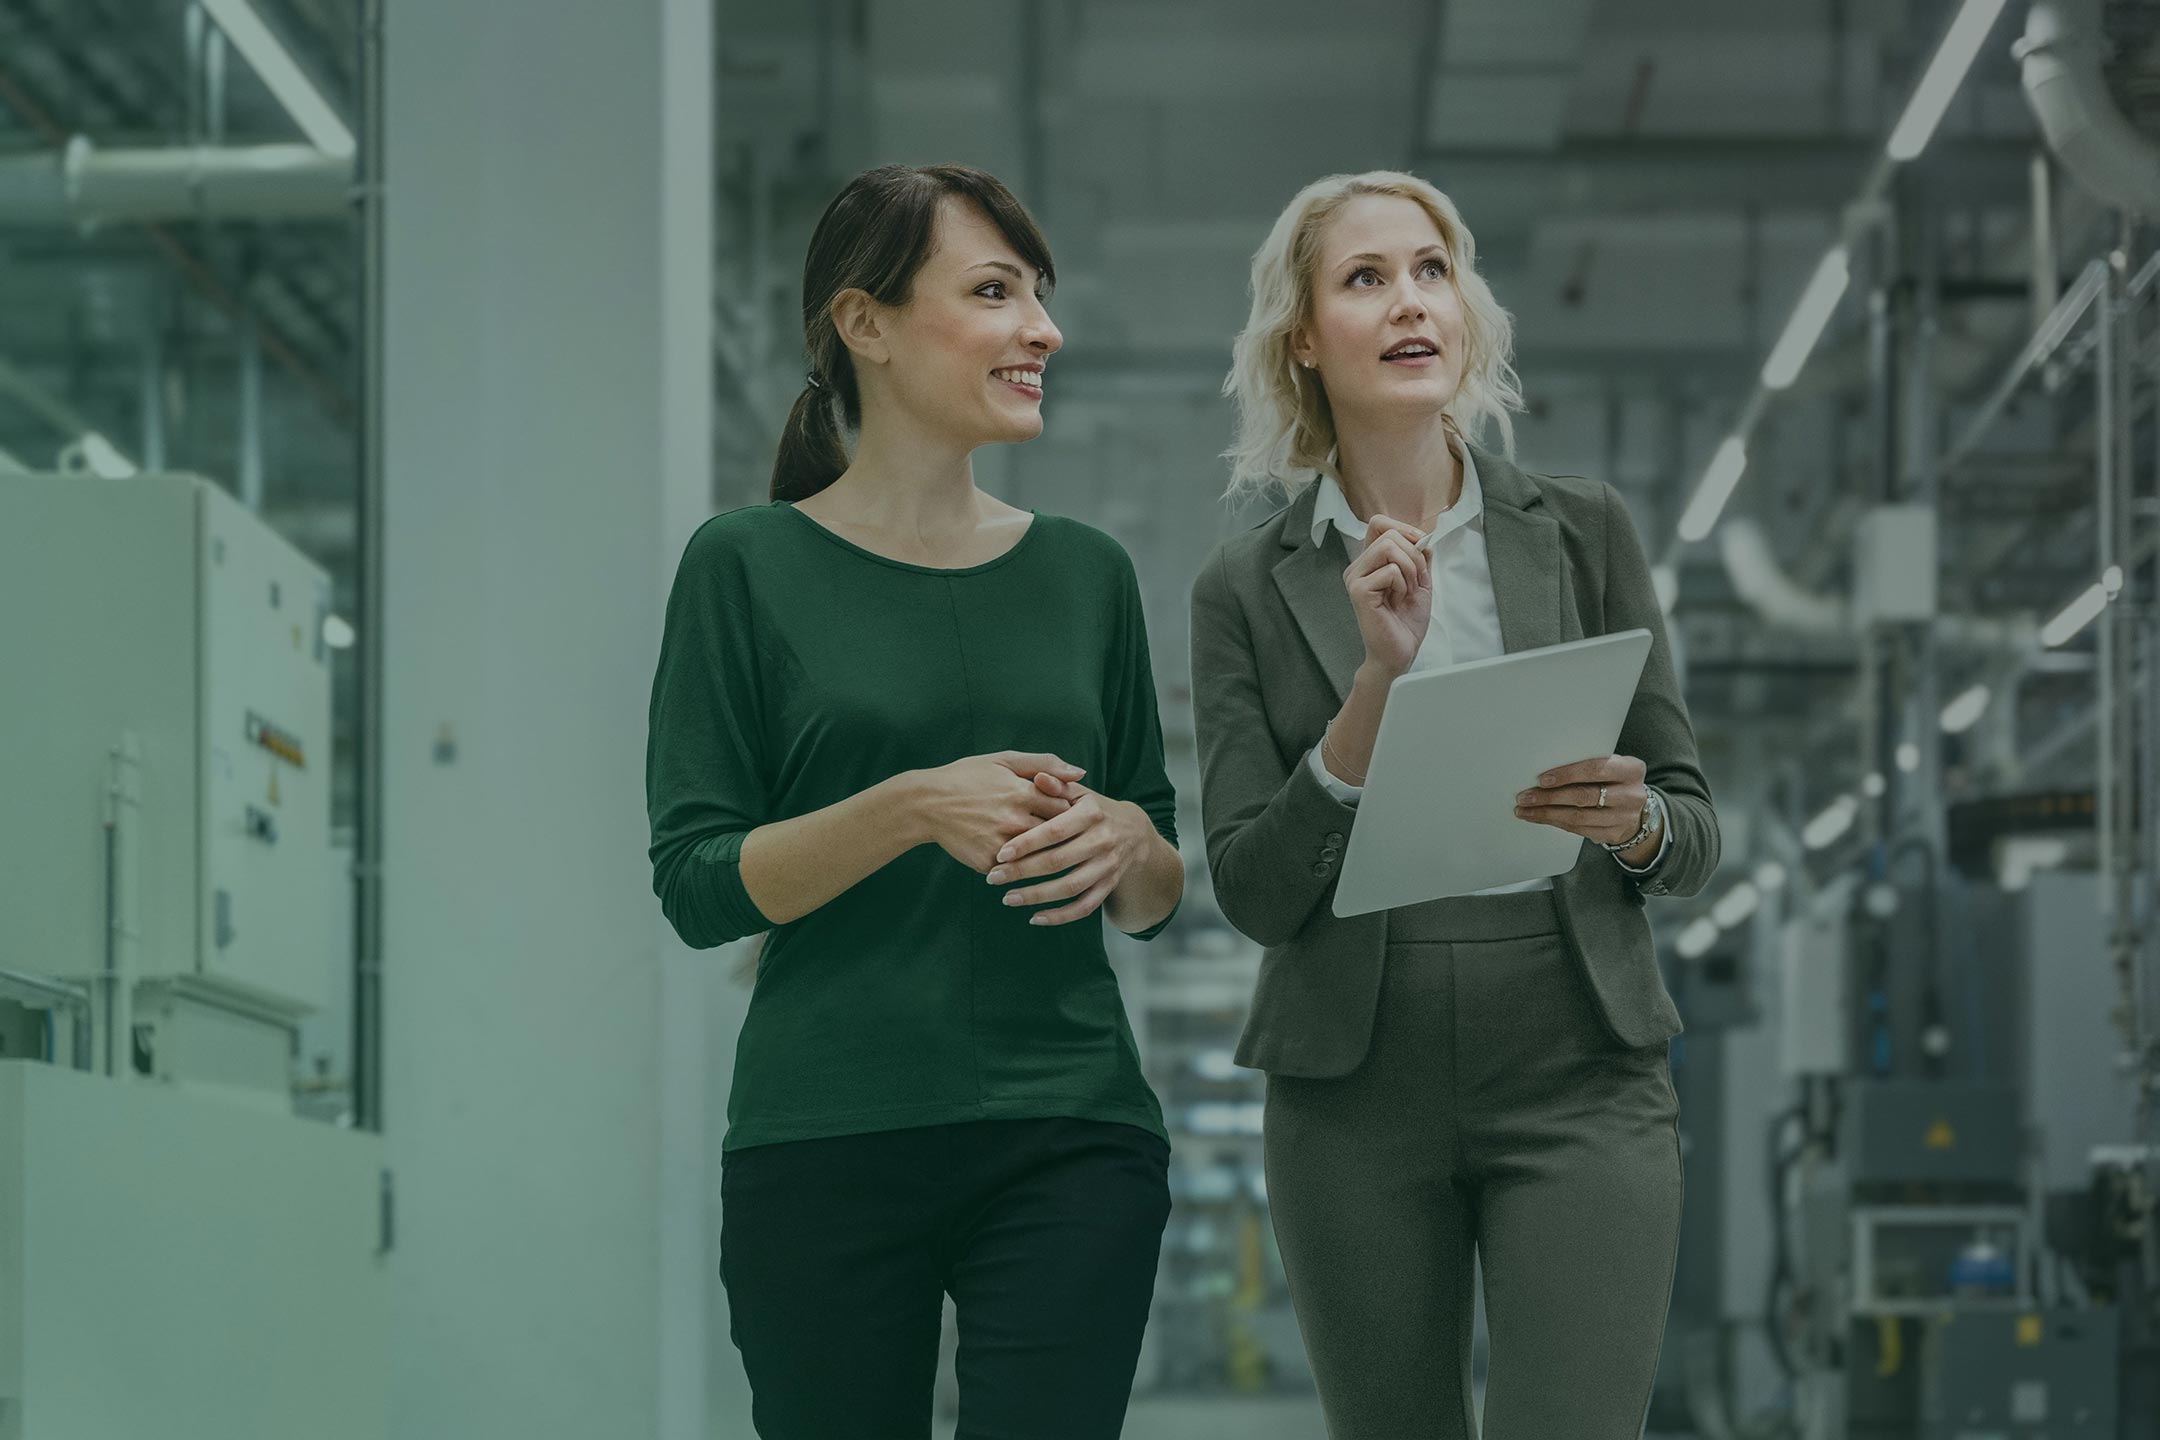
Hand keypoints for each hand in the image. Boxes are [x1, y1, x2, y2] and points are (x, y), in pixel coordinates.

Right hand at [917, 751, 1082, 873]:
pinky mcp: (987, 863)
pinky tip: (1023, 862)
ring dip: (1046, 855)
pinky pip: (1015, 870)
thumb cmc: (968, 777)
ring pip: (1040, 857)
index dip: (1070, 812)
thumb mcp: (1004, 761)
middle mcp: (1014, 820)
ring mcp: (1001, 844)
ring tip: (1050, 851)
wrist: (926, 803)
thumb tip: (1081, 773)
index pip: (1067, 808)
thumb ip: (1045, 764)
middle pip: (1057, 835)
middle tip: (1068, 836)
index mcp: (1023, 792)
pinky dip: (1022, 867)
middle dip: (1063, 836)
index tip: (1069, 814)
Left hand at [985, 773, 1150, 925]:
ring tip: (1008, 899)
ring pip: (1070, 887)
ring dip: (1037, 896)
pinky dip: (1061, 916)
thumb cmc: (1094, 808)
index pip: (1054, 831)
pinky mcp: (1110, 885)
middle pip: (1058, 862)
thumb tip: (1037, 778)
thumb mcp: (1080, 793)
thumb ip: (1057, 785)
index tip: (1000, 854)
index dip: (1026, 843)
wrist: (1134, 832)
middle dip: (1022, 872)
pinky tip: (1036, 918)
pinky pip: (1085, 907)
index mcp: (1092, 813)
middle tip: (993, 878)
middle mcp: (1103, 840)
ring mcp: (1108, 865)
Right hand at [1344, 514, 1432, 676]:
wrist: (1401, 652)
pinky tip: (1397, 601)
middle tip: (1414, 582)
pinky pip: (1390, 570)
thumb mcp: (1420, 579)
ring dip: (1409, 569)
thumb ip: (1420, 555)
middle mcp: (1358, 567)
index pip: (1379, 523)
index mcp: (1369, 561)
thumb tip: (1423, 535)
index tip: (1421, 548)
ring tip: (1406, 591)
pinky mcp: (1359, 591)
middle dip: (1414, 555)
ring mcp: (1355, 578)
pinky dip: (1403, 584)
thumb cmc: (1407, 620)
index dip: (1404, 529)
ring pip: (1388, 547)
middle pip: (1389, 534)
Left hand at [1513, 754, 1653, 848]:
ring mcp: (1624, 817)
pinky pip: (1578, 830)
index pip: (1596, 769)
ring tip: (1526, 809)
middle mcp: (1631, 795)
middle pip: (1584, 796)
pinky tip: (1540, 817)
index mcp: (1631, 769)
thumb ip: (1587, 765)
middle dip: (1549, 797)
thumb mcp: (1611, 767)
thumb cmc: (1615, 781)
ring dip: (1547, 814)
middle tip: (1526, 796)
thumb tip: (1546, 771)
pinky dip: (1555, 823)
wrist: (1637, 809)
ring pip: (1578, 817)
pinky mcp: (1613, 834)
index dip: (1567, 774)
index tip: (1542, 779)